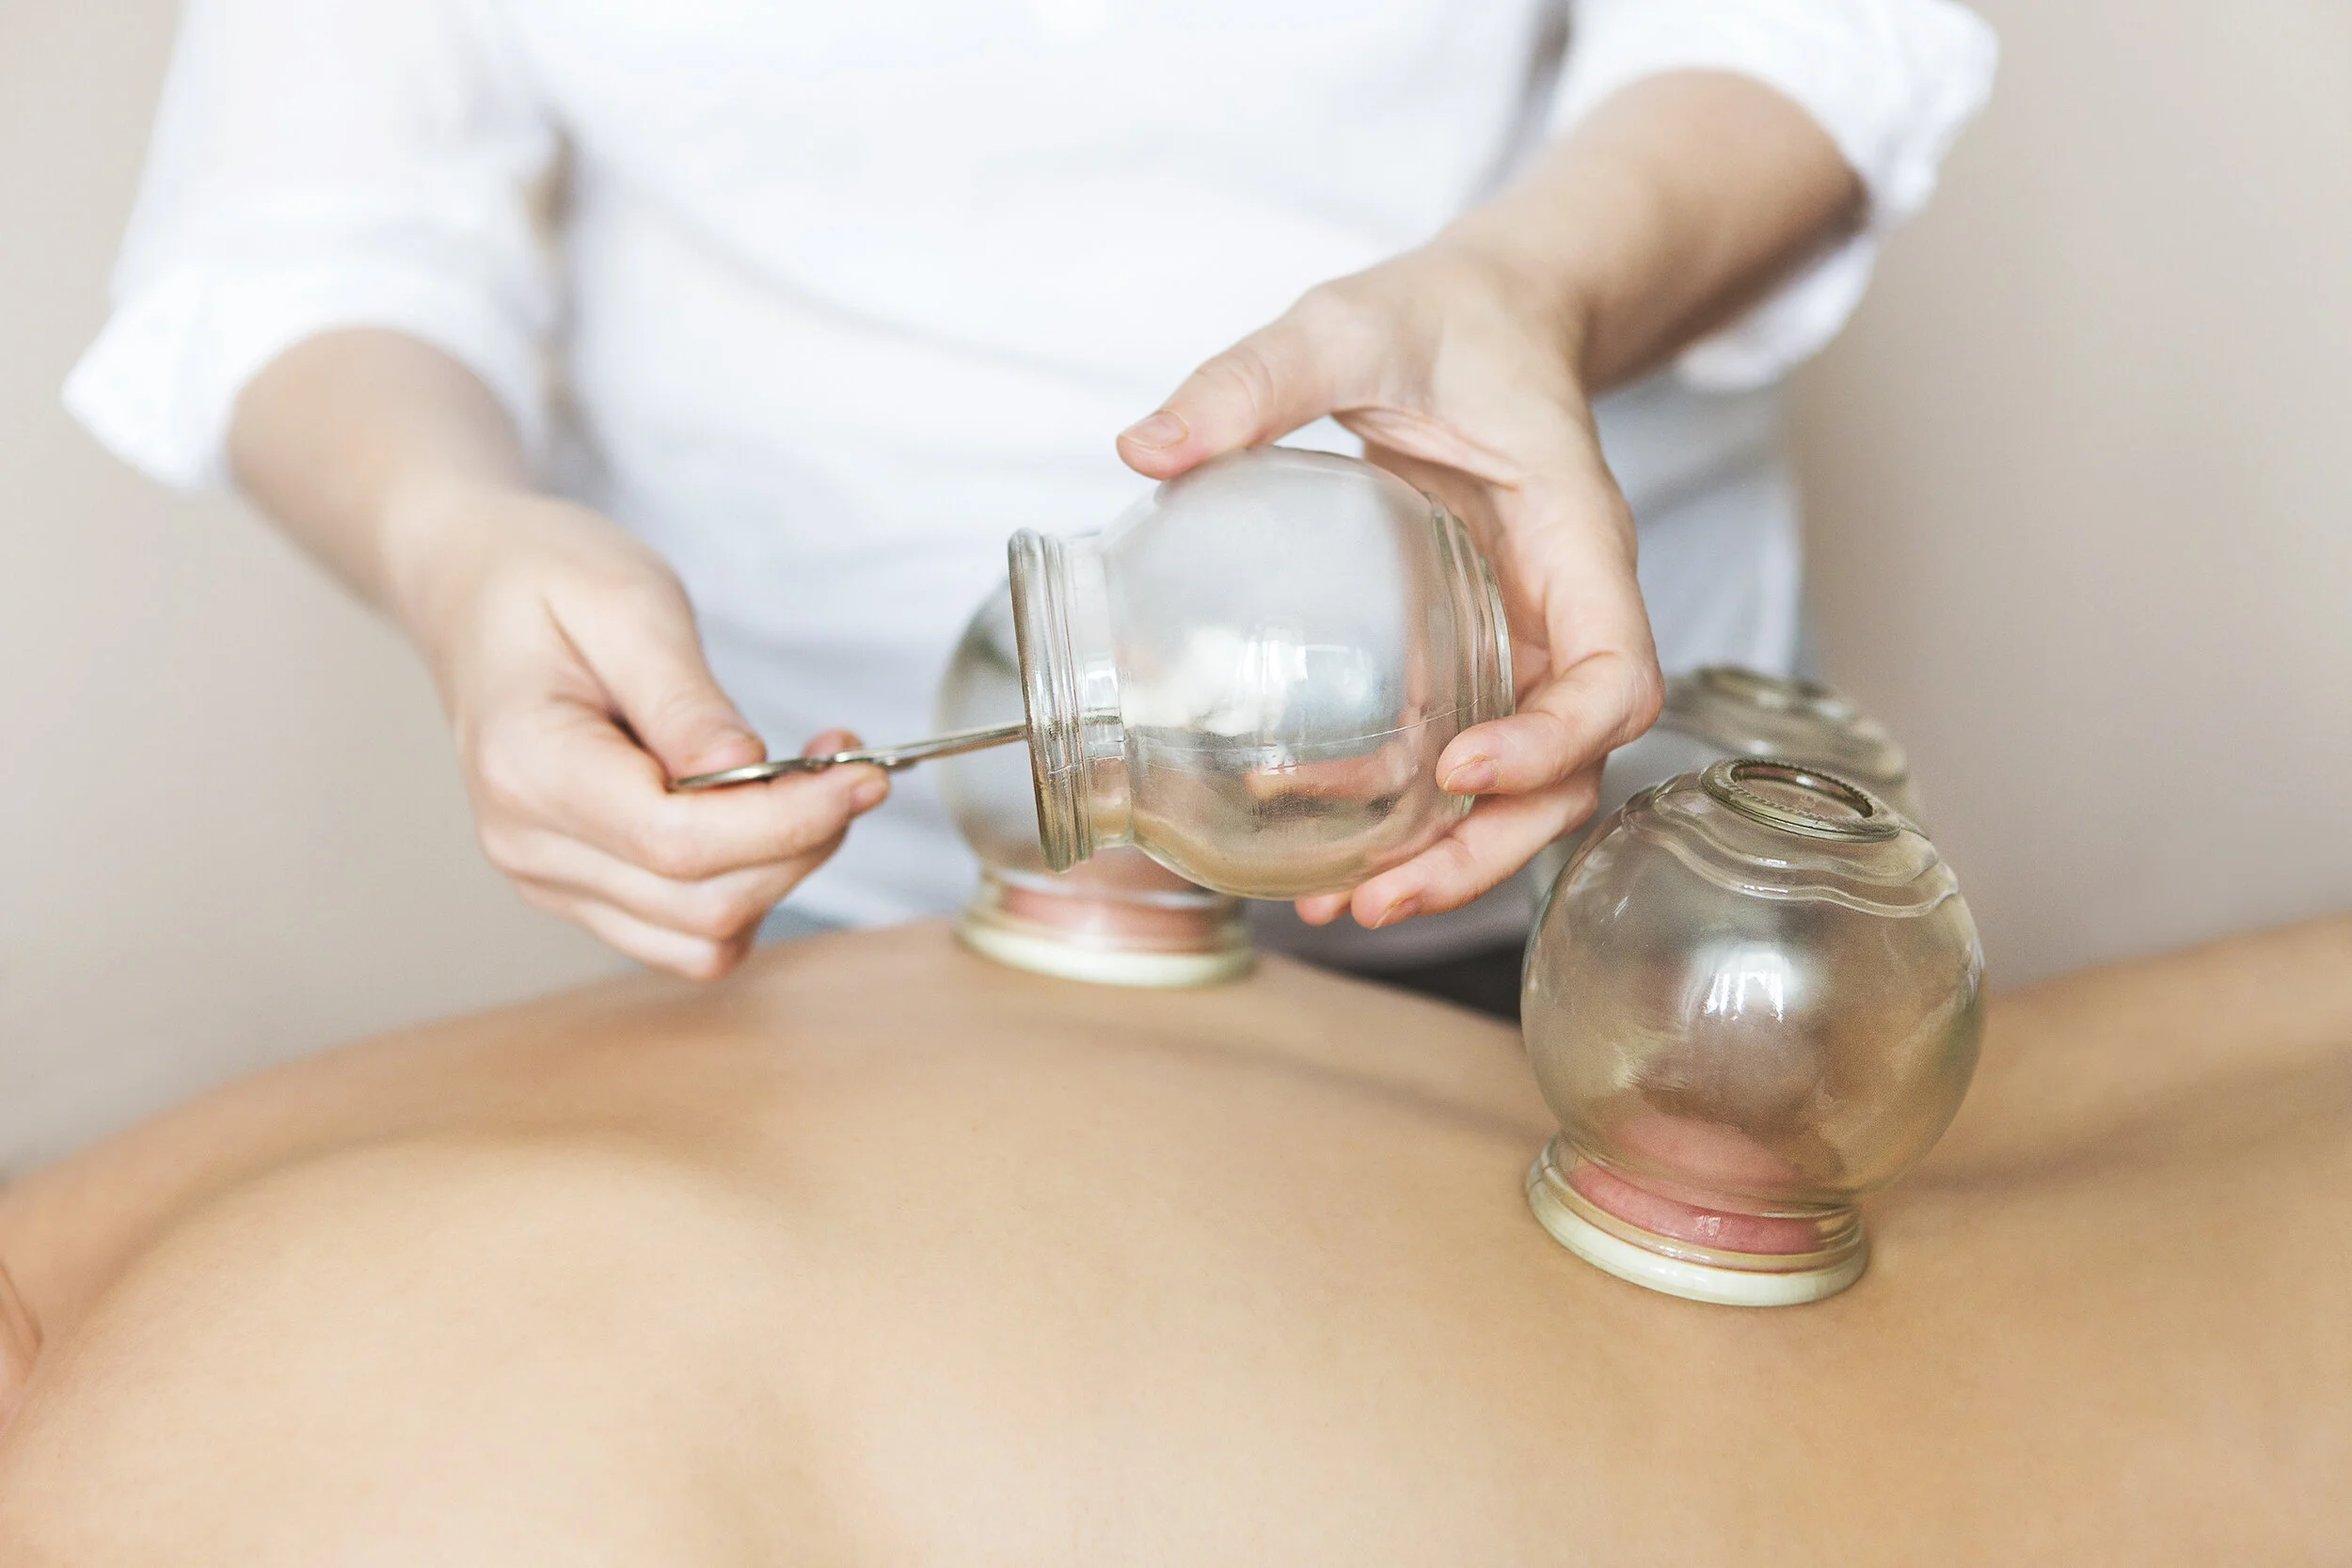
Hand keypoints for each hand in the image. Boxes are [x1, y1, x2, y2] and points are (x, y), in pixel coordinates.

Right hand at [393, 483, 885, 977]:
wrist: (478, 592)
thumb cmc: (546, 581)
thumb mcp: (628, 605)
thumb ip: (687, 699)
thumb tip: (750, 768)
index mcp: (528, 767)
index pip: (680, 842)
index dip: (789, 821)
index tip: (862, 776)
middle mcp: (528, 844)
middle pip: (702, 903)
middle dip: (800, 844)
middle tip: (850, 768)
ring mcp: (549, 877)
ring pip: (702, 938)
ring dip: (782, 872)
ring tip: (810, 784)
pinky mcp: (582, 889)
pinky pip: (685, 934)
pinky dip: (746, 890)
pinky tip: (765, 818)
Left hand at [1118, 243, 1663, 930]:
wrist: (1486, 317)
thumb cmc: (1441, 321)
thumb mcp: (1343, 326)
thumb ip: (1253, 379)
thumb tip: (1145, 447)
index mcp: (1574, 535)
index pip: (1614, 672)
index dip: (1555, 741)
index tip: (1462, 768)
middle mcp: (1566, 606)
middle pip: (1576, 767)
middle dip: (1492, 845)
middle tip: (1382, 896)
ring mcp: (1528, 640)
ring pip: (1533, 786)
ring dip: (1459, 858)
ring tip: (1353, 906)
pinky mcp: (1483, 655)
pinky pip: (1476, 755)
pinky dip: (1425, 820)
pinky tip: (1343, 860)